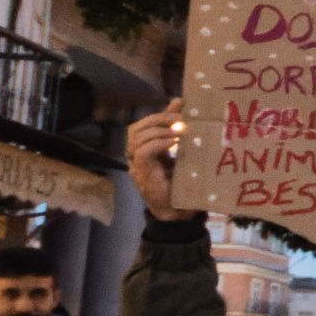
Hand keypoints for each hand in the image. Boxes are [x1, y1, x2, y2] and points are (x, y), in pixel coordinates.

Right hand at [122, 107, 192, 222]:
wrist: (176, 213)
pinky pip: (143, 151)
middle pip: (135, 128)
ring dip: (159, 130)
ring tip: (179, 131)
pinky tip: (173, 142)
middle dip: (157, 119)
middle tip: (180, 119)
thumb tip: (181, 102)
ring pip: (136, 137)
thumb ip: (177, 130)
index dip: (158, 114)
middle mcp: (135, 156)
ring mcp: (136, 165)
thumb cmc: (180, 183)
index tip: (180, 106)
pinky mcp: (142, 174)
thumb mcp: (181, 153)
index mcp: (143, 150)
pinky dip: (158, 143)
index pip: (141, 126)